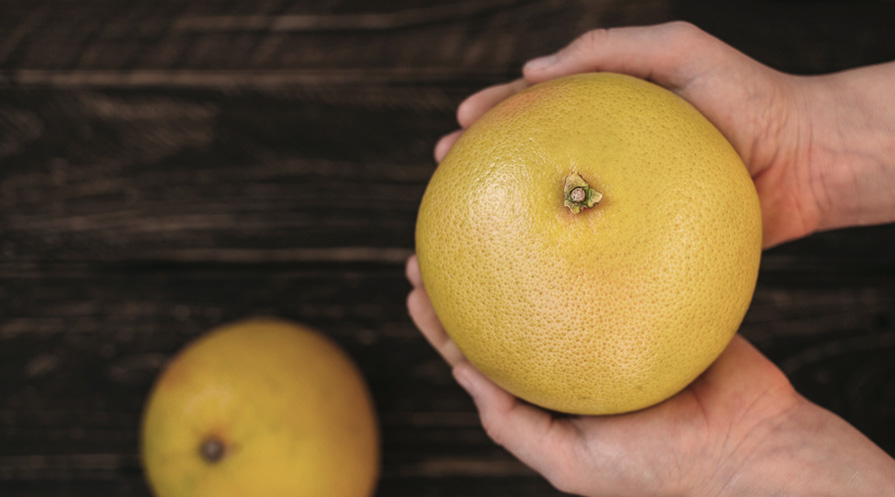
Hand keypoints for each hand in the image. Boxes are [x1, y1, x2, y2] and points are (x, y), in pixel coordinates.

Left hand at [407, 256, 894, 495]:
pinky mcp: (649, 298)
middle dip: (466, 273)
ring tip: (484, 209)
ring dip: (516, 243)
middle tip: (432, 238)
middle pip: (507, 302)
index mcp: (548, 391)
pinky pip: (611, 262)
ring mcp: (609, 321)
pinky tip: (563, 207)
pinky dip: (583, 237)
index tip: (417, 283)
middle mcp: (572, 351)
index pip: (480, 349)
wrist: (752, 443)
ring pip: (552, 274)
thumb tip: (459, 370)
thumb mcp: (571, 463)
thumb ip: (513, 425)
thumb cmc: (662, 468)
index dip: (443, 319)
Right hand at [436, 22, 894, 247]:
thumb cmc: (747, 96)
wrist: (806, 161)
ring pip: (552, 209)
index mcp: (605, 113)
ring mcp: (620, 202)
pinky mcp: (641, 241)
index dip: (492, 115)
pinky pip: (593, 250)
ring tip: (467, 223)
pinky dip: (559, 257)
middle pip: (531, 158)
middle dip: (483, 162)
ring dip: (509, 213)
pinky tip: (529, 267)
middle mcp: (605, 158)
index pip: (536, 109)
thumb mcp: (680, 50)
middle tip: (445, 171)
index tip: (458, 126)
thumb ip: (609, 50)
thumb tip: (532, 72)